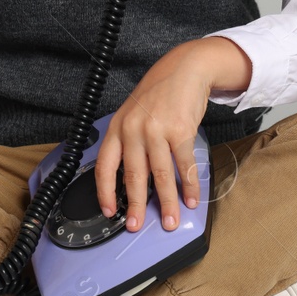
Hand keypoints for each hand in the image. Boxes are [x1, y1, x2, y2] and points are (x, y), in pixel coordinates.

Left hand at [95, 41, 212, 231]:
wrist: (184, 69)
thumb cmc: (159, 94)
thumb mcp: (133, 114)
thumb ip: (129, 142)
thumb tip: (133, 178)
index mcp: (117, 128)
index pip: (105, 166)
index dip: (105, 192)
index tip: (110, 211)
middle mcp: (134, 130)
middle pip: (133, 176)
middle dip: (136, 206)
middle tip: (136, 226)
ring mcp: (157, 130)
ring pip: (160, 175)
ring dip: (167, 202)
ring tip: (170, 220)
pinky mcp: (181, 130)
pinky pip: (184, 165)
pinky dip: (189, 185)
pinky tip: (191, 199)